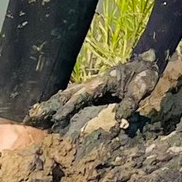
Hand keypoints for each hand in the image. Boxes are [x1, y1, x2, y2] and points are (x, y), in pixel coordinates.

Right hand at [27, 51, 160, 128]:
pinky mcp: (95, 91)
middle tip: (33, 116)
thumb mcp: (142, 88)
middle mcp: (94, 83)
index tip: (58, 117)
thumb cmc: (144, 75)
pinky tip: (52, 112)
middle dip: (52, 105)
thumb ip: (131, 102)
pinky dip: (62, 103)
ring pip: (68, 94)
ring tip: (35, 115)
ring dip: (53, 104)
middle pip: (69, 94)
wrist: (148, 63)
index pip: (84, 95)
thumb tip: (120, 118)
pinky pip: (74, 96)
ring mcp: (93, 86)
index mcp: (103, 81)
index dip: (71, 106)